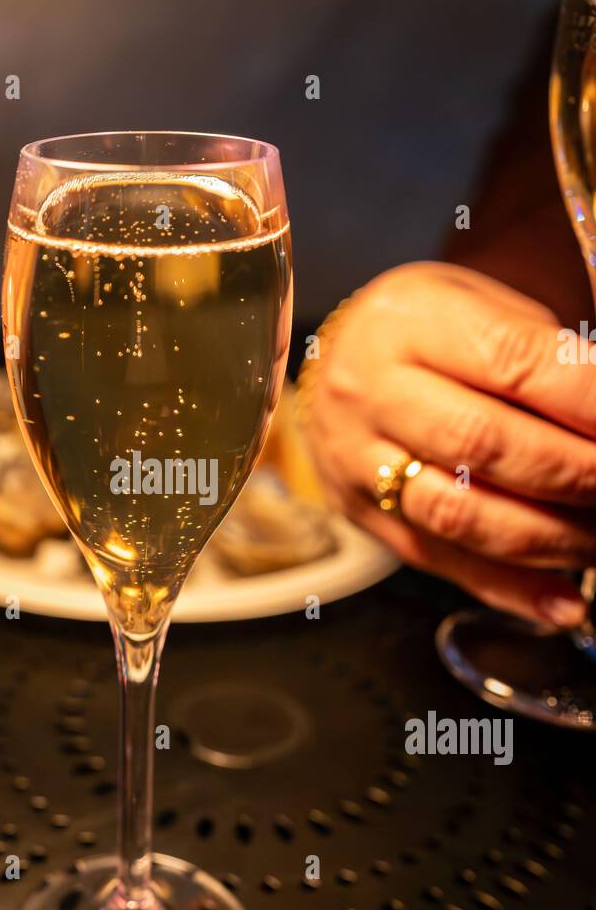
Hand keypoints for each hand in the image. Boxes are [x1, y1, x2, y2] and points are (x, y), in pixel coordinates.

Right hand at [307, 261, 595, 626]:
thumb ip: (548, 359)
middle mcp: (372, 389)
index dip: (585, 400)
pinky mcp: (363, 515)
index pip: (511, 362)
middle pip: (481, 443)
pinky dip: (510, 589)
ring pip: (459, 513)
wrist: (337, 365)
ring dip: (549, 539)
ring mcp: (359, 459)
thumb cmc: (429, 333)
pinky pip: (440, 561)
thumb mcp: (483, 307)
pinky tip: (564, 602)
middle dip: (575, 473)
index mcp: (410, 320)